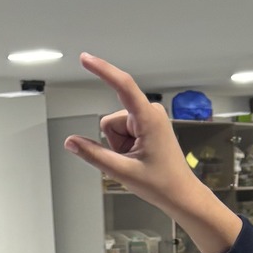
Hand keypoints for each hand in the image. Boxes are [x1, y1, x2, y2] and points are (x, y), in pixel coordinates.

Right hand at [64, 56, 243, 252]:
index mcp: (148, 118)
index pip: (122, 85)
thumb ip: (93, 154)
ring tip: (138, 160)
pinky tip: (140, 157)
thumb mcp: (122, 171)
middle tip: (132, 161)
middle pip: (111, 121)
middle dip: (114, 142)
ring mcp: (150, 118)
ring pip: (115, 127)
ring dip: (120, 146)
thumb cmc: (162, 183)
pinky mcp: (148, 124)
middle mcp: (150, 112)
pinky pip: (123, 132)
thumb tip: (71, 142)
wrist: (181, 194)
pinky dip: (125, 146)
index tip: (86, 59)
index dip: (102, 70)